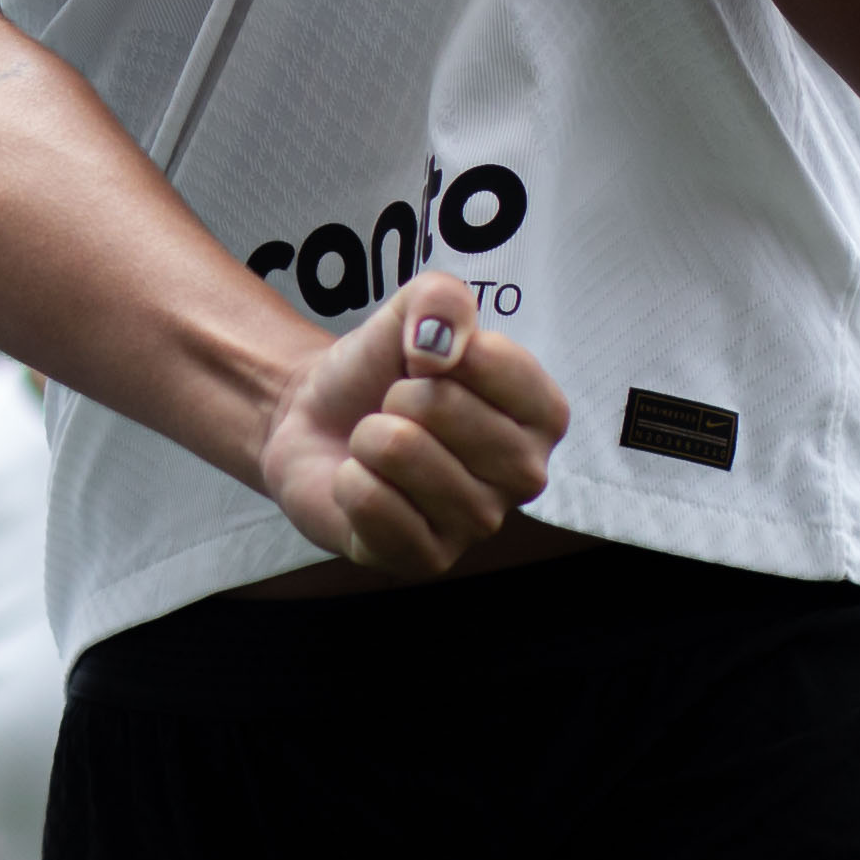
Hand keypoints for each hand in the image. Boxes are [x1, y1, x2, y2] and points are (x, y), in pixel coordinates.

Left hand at [255, 278, 567, 572]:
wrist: (317, 419)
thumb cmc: (381, 371)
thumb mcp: (412, 311)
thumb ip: (441, 299)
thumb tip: (440, 345)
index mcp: (542, 414)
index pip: (489, 360)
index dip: (435, 347)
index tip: (427, 363)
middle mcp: (526, 475)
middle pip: (440, 407)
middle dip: (396, 395)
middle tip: (396, 410)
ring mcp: (479, 524)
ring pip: (400, 451)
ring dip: (368, 436)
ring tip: (379, 446)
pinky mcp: (426, 560)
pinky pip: (371, 503)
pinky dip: (349, 481)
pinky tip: (363, 484)